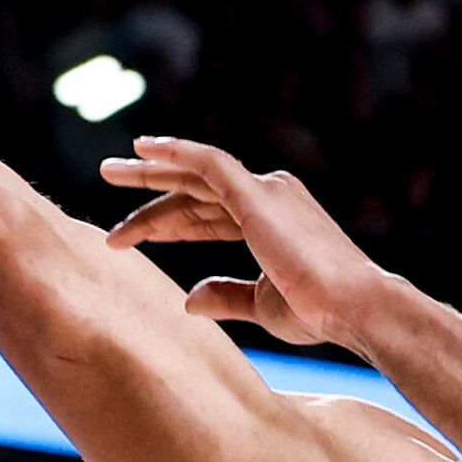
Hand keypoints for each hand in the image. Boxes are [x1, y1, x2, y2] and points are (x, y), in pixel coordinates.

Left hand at [102, 137, 388, 351]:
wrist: (354, 307)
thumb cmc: (320, 311)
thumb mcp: (264, 305)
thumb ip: (227, 296)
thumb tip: (189, 299)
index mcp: (272, 222)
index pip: (209, 216)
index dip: (170, 224)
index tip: (129, 236)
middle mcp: (269, 197)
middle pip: (196, 191)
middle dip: (151, 188)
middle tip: (108, 176)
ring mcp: (264, 191)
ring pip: (194, 175)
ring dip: (149, 173)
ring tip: (107, 171)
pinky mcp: (257, 194)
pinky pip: (208, 163)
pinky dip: (177, 151)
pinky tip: (144, 149)